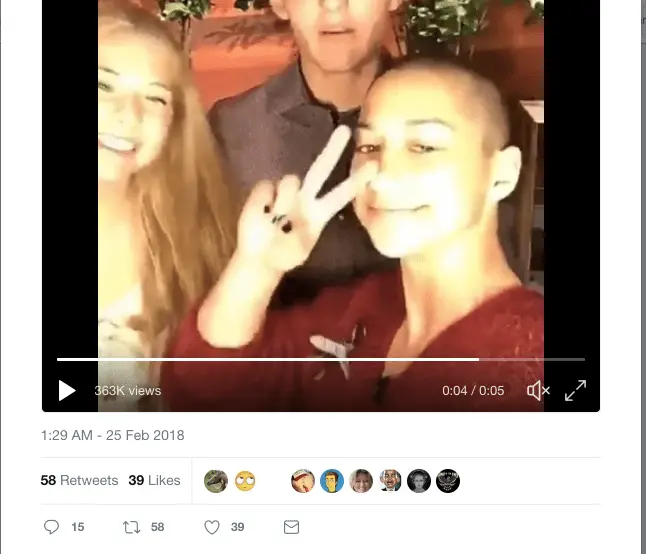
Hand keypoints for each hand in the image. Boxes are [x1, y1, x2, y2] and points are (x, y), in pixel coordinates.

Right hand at [236, 126, 378, 272]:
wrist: (259, 258)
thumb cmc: (285, 255)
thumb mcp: (300, 250)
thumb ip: (300, 230)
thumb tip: (291, 209)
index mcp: (320, 213)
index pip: (341, 194)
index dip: (356, 181)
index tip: (374, 166)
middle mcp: (306, 197)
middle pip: (321, 169)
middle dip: (333, 150)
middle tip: (346, 131)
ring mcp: (284, 191)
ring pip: (290, 181)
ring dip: (283, 202)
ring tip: (276, 222)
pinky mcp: (263, 190)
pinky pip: (267, 188)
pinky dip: (263, 203)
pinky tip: (263, 215)